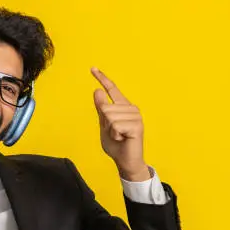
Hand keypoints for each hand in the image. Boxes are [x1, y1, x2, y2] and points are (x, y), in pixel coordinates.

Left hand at [91, 67, 149, 181]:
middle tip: (115, 134)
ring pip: (109, 116)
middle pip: (105, 108)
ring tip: (120, 136)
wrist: (126, 161)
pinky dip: (115, 135)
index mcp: (123, 107)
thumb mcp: (104, 126)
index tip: (92, 68)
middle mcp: (131, 108)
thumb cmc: (116, 145)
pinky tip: (123, 139)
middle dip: (105, 124)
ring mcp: (135, 116)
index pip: (112, 89)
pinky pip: (115, 126)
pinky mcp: (137, 125)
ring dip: (110, 131)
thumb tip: (97, 91)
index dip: (103, 78)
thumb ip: (101, 110)